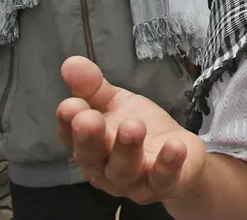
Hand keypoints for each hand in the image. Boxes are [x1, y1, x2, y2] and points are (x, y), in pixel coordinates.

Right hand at [57, 57, 207, 204]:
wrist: (179, 151)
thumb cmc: (138, 127)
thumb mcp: (115, 103)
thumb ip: (92, 87)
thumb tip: (70, 62)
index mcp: (88, 147)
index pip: (71, 137)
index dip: (68, 123)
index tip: (70, 105)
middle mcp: (104, 169)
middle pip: (92, 158)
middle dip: (90, 138)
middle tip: (89, 119)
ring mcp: (133, 181)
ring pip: (124, 170)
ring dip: (127, 148)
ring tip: (133, 125)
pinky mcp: (163, 185)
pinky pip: (163, 178)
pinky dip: (168, 164)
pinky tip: (174, 146)